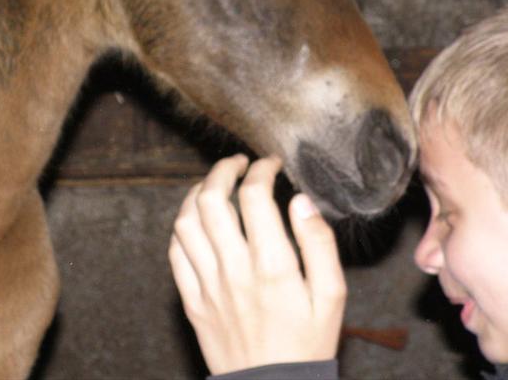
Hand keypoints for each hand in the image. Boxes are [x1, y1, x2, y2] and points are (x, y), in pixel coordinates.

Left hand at [169, 155, 346, 374]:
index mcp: (272, 266)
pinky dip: (182, 226)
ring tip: (216, 185)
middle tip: (239, 163)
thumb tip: (302, 201)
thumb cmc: (308, 344)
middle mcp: (235, 270)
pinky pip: (175, 253)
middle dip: (224, 169)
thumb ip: (319, 244)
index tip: (271, 166)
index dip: (261, 170)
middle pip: (212, 199)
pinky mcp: (193, 302)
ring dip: (198, 193)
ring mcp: (208, 286)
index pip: (254, 196)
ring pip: (186, 222)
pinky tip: (198, 220)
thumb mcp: (332, 296)